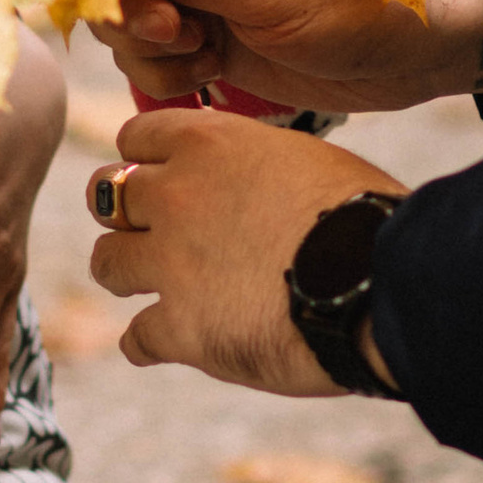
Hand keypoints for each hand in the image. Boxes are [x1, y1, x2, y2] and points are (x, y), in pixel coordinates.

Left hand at [87, 106, 406, 393]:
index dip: (147, 160)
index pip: (137, 137)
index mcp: (209, 144)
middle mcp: (176, 196)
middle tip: (146, 232)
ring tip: (151, 287)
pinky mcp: (179, 329)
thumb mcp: (309, 161)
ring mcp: (170, 264)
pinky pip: (136, 338)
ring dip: (126, 273)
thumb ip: (259, 167)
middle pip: (105, 196)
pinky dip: (147, 343)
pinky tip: (164, 345)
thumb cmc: (367, 216)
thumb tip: (256, 182)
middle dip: (124, 214)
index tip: (160, 176)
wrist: (377, 280)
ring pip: (106, 262)